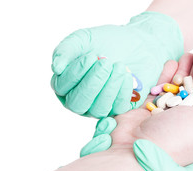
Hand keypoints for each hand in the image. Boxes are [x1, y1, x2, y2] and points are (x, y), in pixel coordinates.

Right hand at [51, 12, 183, 117]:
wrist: (137, 43)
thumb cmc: (106, 41)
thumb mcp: (83, 39)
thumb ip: (66, 50)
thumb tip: (56, 68)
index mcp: (66, 83)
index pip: (61, 87)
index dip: (75, 74)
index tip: (91, 56)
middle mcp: (80, 99)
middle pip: (78, 104)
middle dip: (92, 83)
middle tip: (105, 62)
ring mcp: (100, 106)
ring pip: (98, 109)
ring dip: (109, 88)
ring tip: (118, 65)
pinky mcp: (119, 107)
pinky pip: (118, 108)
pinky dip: (123, 90)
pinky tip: (126, 74)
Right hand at [81, 45, 192, 166]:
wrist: (134, 157)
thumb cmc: (176, 141)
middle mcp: (186, 122)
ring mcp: (165, 117)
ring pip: (176, 88)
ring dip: (181, 70)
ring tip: (184, 54)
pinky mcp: (145, 113)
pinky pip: (157, 91)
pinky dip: (163, 77)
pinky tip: (170, 64)